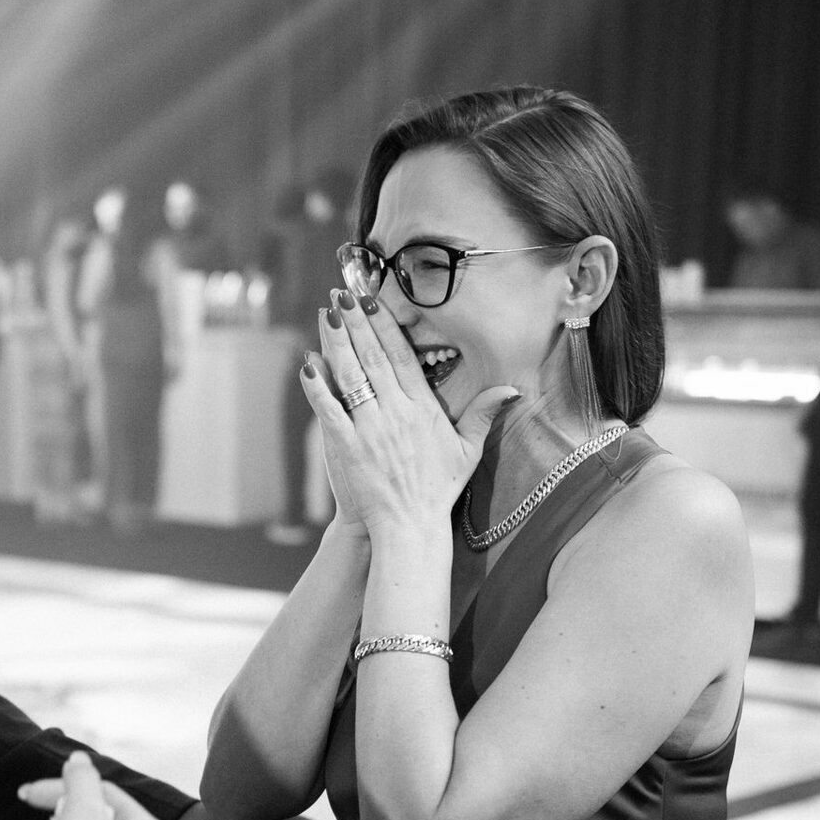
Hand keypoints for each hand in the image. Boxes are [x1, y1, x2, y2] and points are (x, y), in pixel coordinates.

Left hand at [302, 291, 518, 536]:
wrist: (409, 526)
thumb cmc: (437, 490)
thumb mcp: (467, 450)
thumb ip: (484, 415)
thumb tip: (511, 389)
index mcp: (423, 408)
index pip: (401, 356)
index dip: (385, 326)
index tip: (373, 301)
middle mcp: (397, 412)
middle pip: (373, 356)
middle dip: (356, 322)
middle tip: (343, 293)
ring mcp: (370, 428)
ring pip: (351, 375)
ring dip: (336, 342)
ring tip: (326, 313)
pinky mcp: (347, 446)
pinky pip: (329, 409)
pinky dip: (318, 385)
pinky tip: (308, 363)